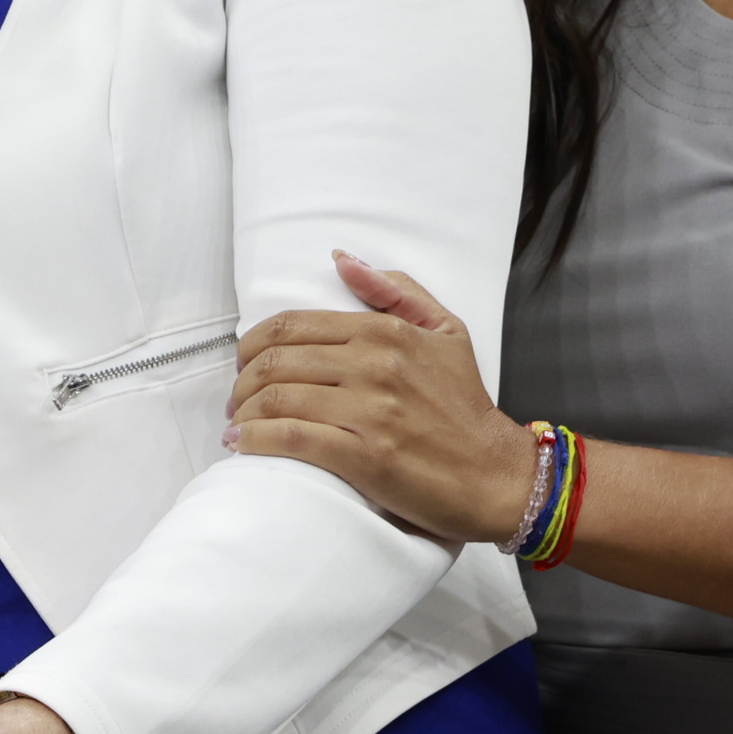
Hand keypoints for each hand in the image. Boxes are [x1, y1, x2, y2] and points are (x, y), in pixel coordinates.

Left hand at [228, 252, 542, 545]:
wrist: (495, 474)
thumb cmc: (465, 405)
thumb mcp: (445, 330)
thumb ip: (395, 290)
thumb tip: (342, 260)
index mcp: (384, 332)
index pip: (291, 325)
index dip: (252, 345)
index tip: (245, 365)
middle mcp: (373, 365)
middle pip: (276, 362)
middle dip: (242, 381)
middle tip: (237, 399)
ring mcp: (369, 410)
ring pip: (278, 398)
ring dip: (244, 412)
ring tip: (238, 423)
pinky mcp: (365, 456)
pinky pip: (292, 439)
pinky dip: (257, 440)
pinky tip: (243, 444)